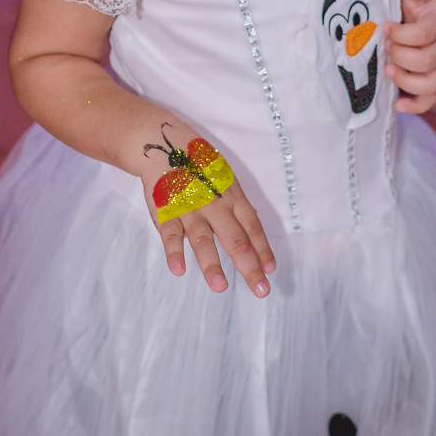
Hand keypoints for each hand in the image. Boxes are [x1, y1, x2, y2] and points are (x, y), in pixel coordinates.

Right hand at [140, 124, 275, 296]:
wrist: (166, 145)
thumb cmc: (201, 167)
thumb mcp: (226, 180)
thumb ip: (237, 207)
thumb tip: (254, 232)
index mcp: (232, 196)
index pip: (252, 227)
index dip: (263, 249)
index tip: (270, 271)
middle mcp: (215, 204)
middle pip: (235, 239)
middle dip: (248, 267)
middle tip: (261, 290)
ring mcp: (190, 208)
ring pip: (203, 240)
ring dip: (211, 265)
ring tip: (220, 287)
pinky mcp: (166, 211)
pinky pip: (169, 234)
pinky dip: (173, 251)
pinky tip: (179, 270)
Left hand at [383, 0, 435, 113]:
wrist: (415, 15)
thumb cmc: (411, 5)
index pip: (424, 34)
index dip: (401, 34)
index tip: (384, 27)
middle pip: (427, 61)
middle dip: (400, 55)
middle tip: (384, 48)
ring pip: (431, 84)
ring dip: (405, 80)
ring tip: (387, 70)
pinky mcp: (432, 81)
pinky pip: (429, 100)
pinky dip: (415, 106)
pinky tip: (398, 105)